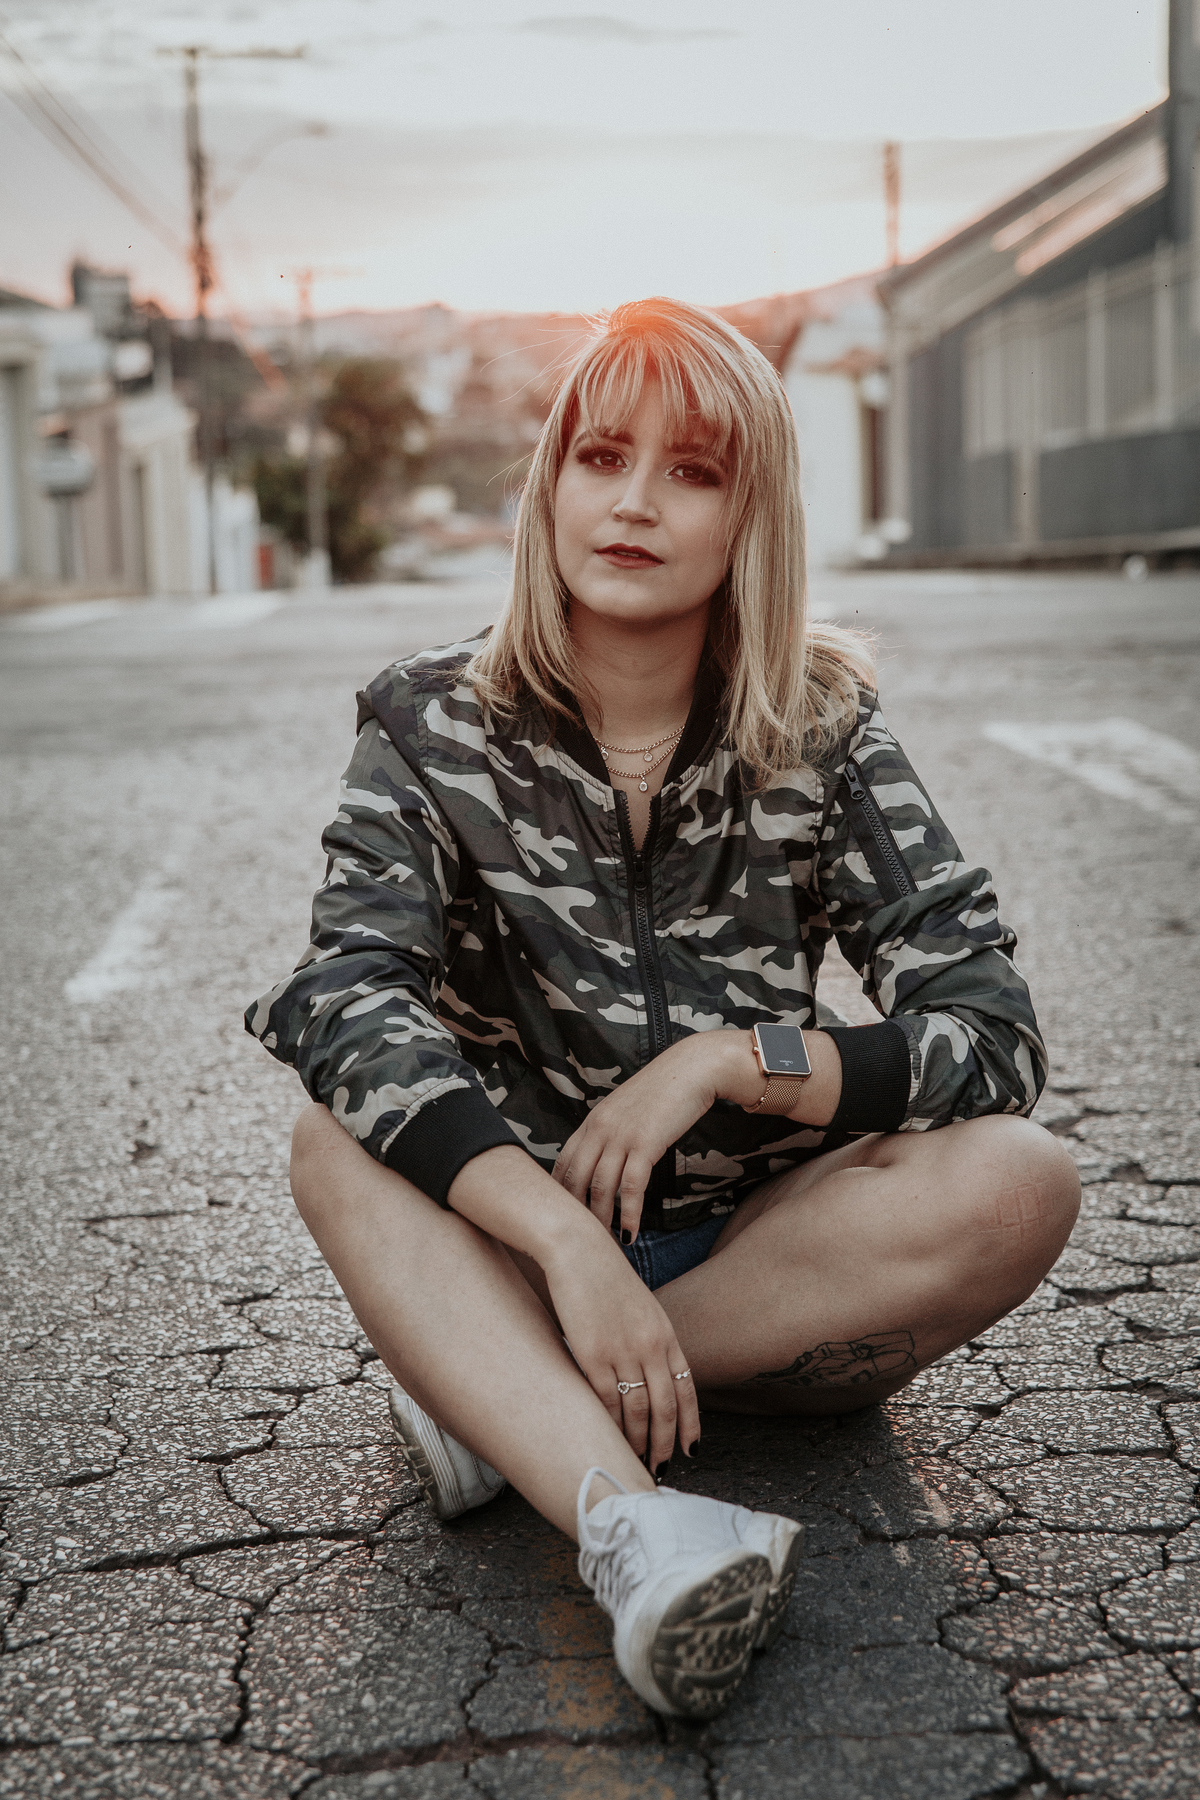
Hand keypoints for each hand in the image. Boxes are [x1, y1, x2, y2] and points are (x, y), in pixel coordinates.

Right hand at [542, 1226, 700, 1469]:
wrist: (577, 1251)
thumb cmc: (604, 1276)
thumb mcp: (640, 1306)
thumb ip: (649, 1338)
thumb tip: (651, 1370)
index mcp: (666, 1333)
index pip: (687, 1388)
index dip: (690, 1422)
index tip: (692, 1448)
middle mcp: (651, 1346)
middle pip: (666, 1407)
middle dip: (666, 1443)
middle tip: (661, 1467)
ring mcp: (623, 1352)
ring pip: (638, 1411)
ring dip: (638, 1441)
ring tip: (635, 1461)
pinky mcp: (593, 1355)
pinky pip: (607, 1402)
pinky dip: (611, 1426)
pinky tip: (610, 1440)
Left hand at [554, 1033, 734, 1239]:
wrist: (691, 1070)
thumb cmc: (662, 1090)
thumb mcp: (624, 1108)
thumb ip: (610, 1130)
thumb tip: (605, 1156)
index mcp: (592, 1120)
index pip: (563, 1161)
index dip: (559, 1191)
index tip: (561, 1214)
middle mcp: (600, 1129)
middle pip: (576, 1178)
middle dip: (575, 1211)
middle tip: (579, 1236)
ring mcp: (621, 1136)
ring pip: (601, 1187)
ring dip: (602, 1218)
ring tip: (605, 1241)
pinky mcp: (646, 1144)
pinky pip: (632, 1187)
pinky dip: (630, 1213)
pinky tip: (631, 1232)